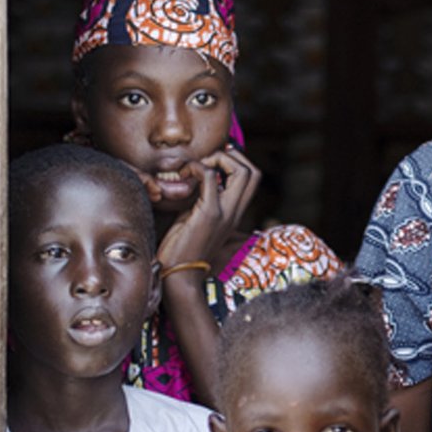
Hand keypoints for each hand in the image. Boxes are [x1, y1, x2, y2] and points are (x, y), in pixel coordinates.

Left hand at [156, 149, 260, 277]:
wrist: (178, 276)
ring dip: (217, 159)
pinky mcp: (209, 214)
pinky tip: (184, 176)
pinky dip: (197, 168)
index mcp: (234, 213)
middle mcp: (235, 212)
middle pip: (253, 171)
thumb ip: (202, 200)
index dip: (235, 161)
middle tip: (205, 161)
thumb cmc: (181, 248)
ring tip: (196, 168)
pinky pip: (210, 177)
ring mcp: (225, 213)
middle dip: (230, 156)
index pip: (252, 178)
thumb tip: (194, 181)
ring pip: (242, 171)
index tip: (210, 162)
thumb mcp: (196, 218)